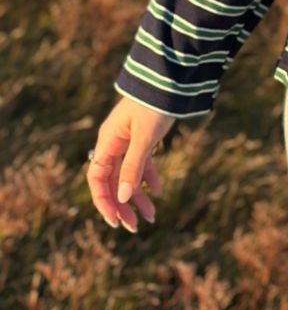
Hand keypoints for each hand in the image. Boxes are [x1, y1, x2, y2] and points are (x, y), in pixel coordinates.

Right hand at [86, 96, 175, 233]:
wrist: (168, 81)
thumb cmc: (153, 106)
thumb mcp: (144, 138)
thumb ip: (133, 167)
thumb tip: (123, 198)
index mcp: (107, 143)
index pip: (97, 179)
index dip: (103, 201)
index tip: (115, 221)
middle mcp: (113, 144)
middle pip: (112, 182)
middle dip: (122, 206)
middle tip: (135, 228)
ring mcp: (127, 142)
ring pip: (127, 176)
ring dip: (137, 197)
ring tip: (152, 217)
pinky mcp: (142, 139)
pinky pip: (141, 165)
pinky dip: (148, 179)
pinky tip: (158, 192)